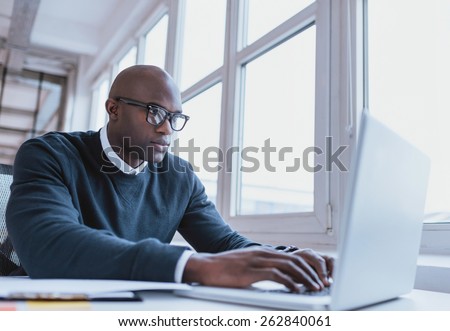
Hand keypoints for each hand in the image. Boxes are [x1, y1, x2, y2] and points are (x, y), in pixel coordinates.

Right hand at [182, 246, 329, 291]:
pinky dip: (290, 283)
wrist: (207, 267)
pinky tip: (296, 290)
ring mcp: (258, 261)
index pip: (292, 258)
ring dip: (304, 279)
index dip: (306, 268)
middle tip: (320, 284)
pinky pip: (276, 275)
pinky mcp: (252, 271)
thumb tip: (276, 278)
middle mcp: (263, 254)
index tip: (315, 278)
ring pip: (289, 267)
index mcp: (263, 252)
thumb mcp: (247, 265)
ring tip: (313, 288)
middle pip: (295, 261)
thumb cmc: (225, 268)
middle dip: (310, 273)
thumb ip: (261, 268)